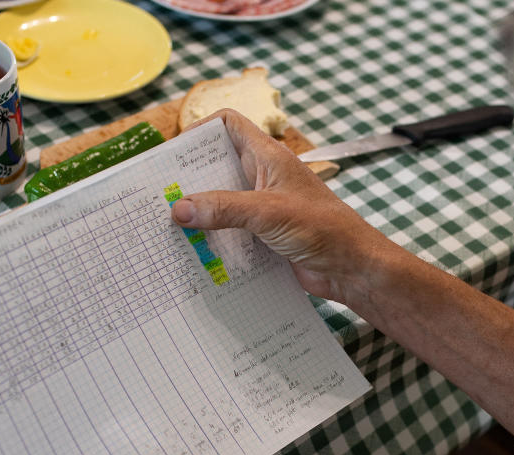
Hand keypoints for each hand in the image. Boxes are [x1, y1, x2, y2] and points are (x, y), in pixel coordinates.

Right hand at [170, 109, 416, 309]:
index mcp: (268, 158)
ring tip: (168, 228)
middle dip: (190, 180)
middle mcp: (264, 180)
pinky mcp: (266, 239)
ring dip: (201, 216)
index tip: (174, 153)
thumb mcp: (268, 212)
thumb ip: (224, 208)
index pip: (228, 125)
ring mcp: (265, 210)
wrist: (353, 268)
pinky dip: (215, 242)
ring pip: (223, 205)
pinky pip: (233, 235)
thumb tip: (179, 208)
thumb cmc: (324, 228)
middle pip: (218, 167)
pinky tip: (196, 254)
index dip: (200, 131)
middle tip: (160, 195)